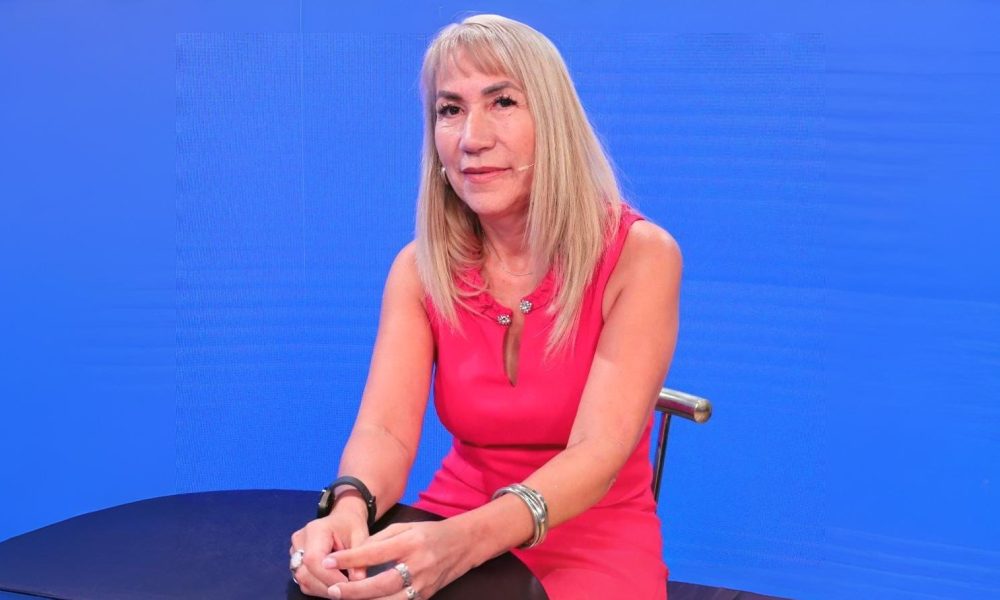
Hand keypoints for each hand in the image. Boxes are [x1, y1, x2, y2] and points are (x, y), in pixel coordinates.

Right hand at [290, 510, 369, 597]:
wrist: (343, 519)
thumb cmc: (351, 525)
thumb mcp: (360, 537)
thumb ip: (358, 557)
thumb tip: (357, 580)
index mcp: (315, 530)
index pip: (313, 559)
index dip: (328, 576)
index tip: (347, 584)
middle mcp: (300, 540)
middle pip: (305, 572)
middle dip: (326, 585)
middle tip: (347, 589)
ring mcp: (295, 551)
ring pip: (302, 579)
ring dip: (322, 588)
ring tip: (341, 586)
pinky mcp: (296, 560)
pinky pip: (303, 580)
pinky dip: (318, 586)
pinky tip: (332, 583)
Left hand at [321, 520, 471, 599]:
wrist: (463, 544)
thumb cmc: (429, 533)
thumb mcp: (404, 527)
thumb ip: (379, 541)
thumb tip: (354, 556)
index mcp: (409, 542)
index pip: (374, 552)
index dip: (349, 558)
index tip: (328, 560)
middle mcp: (417, 565)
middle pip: (380, 584)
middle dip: (353, 590)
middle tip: (332, 590)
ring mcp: (423, 585)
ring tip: (344, 598)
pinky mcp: (425, 597)